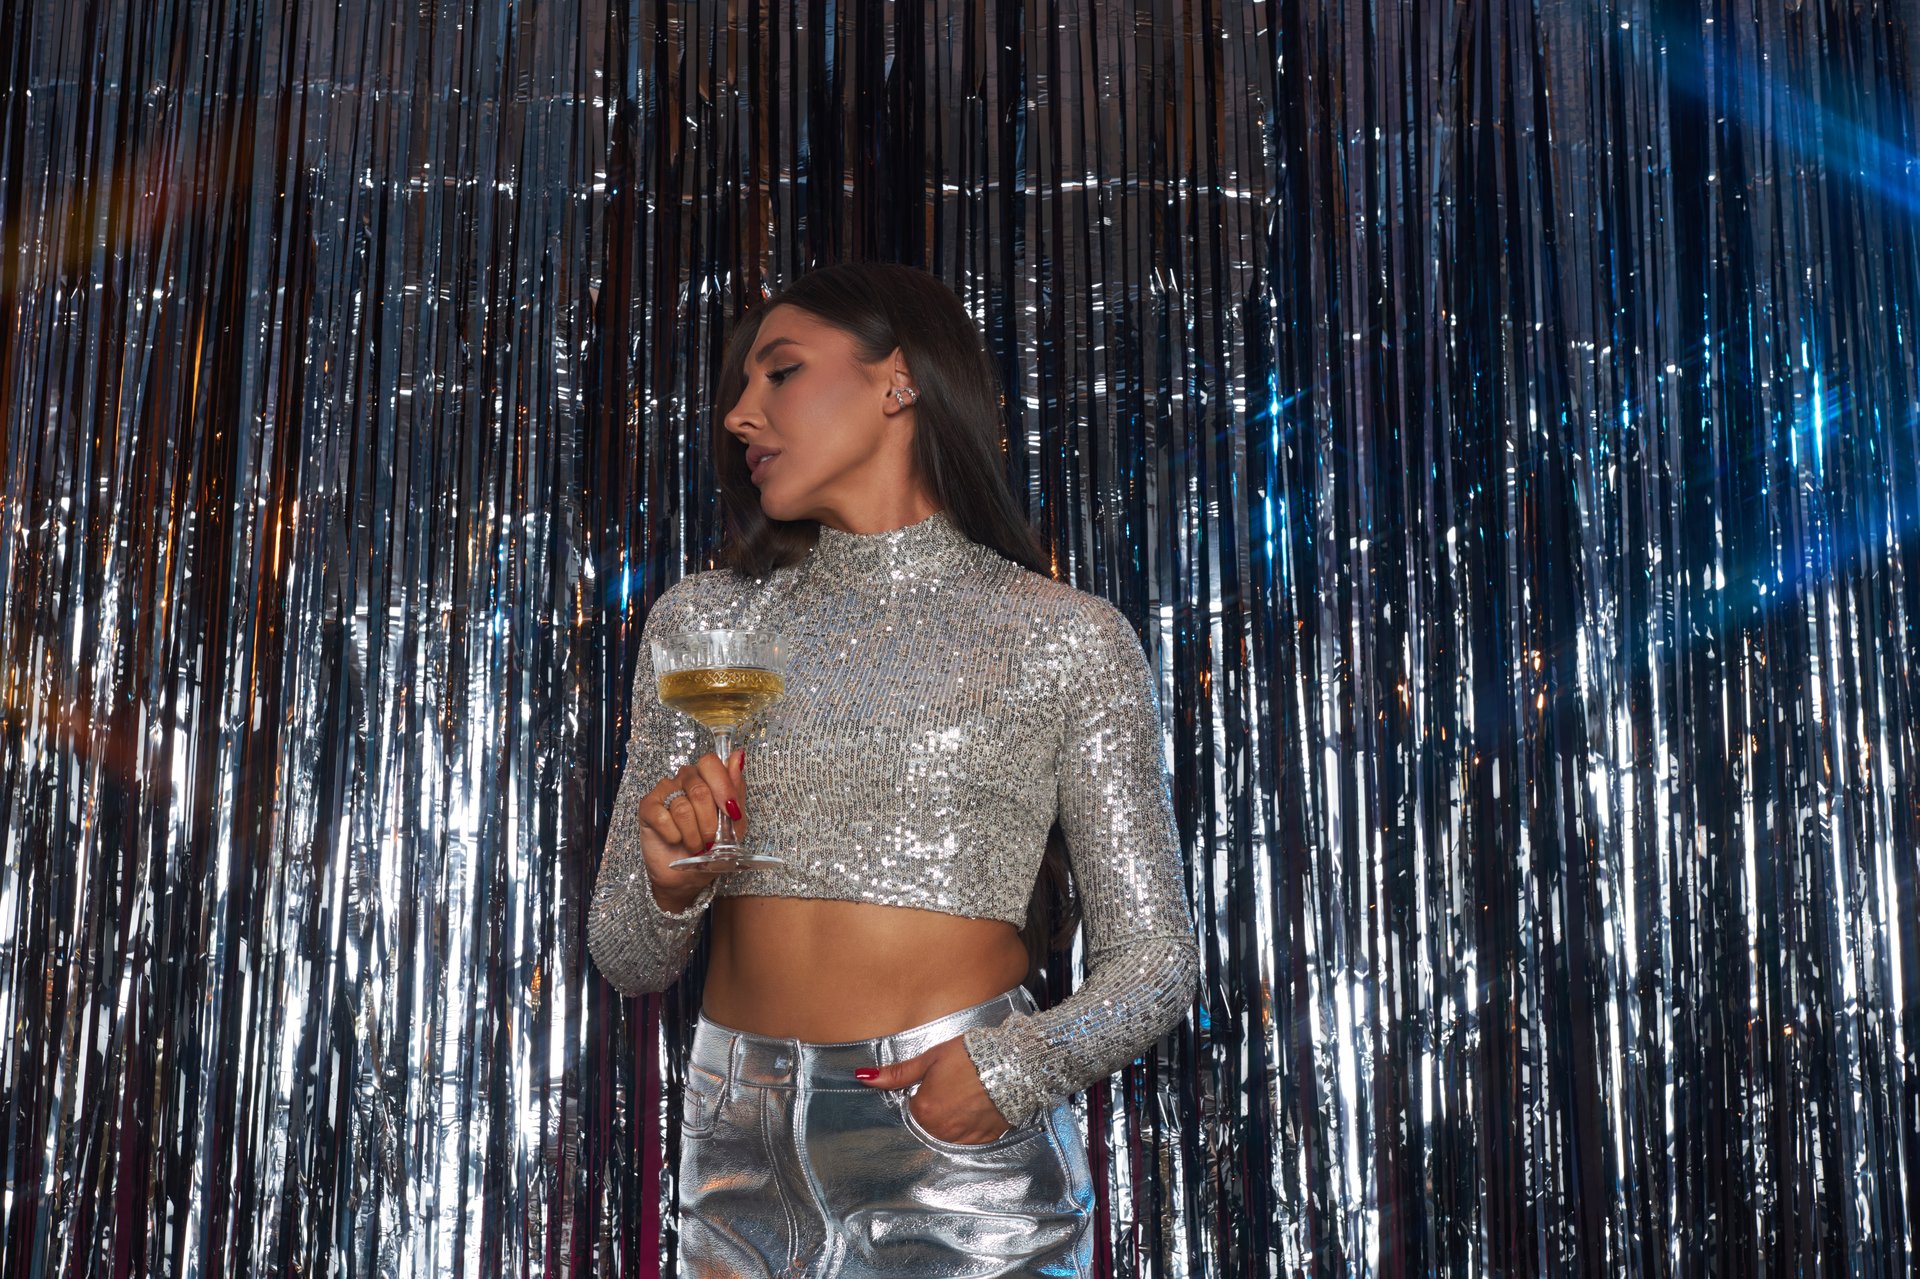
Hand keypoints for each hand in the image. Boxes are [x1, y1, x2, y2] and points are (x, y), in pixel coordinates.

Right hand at [638, 748, 745, 909]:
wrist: (689, 877)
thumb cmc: (713, 847)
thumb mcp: (735, 823)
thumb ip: (736, 790)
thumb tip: (737, 756)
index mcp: (708, 777)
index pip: (711, 763)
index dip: (723, 787)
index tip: (732, 813)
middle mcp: (686, 778)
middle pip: (700, 790)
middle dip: (710, 823)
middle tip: (710, 840)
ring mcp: (665, 790)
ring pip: (683, 808)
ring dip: (693, 835)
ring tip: (695, 845)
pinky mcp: (648, 806)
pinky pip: (663, 817)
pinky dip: (674, 835)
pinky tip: (675, 840)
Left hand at [855, 1036, 1011, 1144]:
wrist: (1014, 1063)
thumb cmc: (970, 1057)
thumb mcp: (930, 1059)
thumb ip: (897, 1073)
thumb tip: (863, 1076)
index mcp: (923, 1111)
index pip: (912, 1108)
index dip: (922, 1092)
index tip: (936, 1081)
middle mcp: (940, 1131)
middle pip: (927, 1123)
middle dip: (936, 1107)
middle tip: (953, 1086)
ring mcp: (963, 1138)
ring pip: (947, 1132)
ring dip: (952, 1118)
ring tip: (967, 1095)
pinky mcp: (984, 1140)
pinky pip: (968, 1138)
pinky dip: (970, 1126)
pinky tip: (978, 1107)